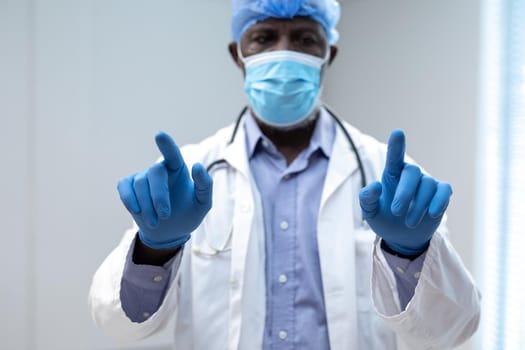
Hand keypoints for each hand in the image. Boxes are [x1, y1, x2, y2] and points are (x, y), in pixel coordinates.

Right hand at [117, 132, 212, 249]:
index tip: (160, 135)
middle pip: (154, 173)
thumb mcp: (203, 203)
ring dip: (147, 206)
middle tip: (165, 215)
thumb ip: (205, 185)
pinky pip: (124, 187)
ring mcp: (142, 177)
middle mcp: (159, 169)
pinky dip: (129, 199)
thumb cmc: (188, 213)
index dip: (166, 145)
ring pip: (140, 184)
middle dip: (159, 196)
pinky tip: (137, 211)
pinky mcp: (128, 186)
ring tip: (155, 222)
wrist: (169, 232)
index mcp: (177, 168)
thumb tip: (197, 165)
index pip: (172, 154)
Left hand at [359, 129, 451, 254]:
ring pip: (427, 185)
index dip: (397, 145)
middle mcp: (410, 175)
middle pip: (412, 172)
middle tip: (396, 212)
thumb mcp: (370, 212)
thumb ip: (367, 198)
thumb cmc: (384, 219)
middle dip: (404, 193)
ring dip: (418, 205)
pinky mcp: (440, 194)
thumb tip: (375, 186)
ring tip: (409, 222)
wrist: (402, 237)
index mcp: (391, 175)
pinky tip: (432, 213)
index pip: (394, 157)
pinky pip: (444, 190)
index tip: (398, 133)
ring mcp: (427, 183)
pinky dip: (439, 201)